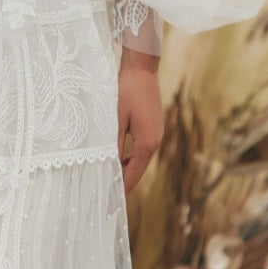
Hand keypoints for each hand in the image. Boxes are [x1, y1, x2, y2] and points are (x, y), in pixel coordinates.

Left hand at [117, 48, 163, 194]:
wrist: (142, 68)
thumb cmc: (126, 91)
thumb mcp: (116, 119)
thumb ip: (114, 144)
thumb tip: (110, 165)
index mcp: (147, 142)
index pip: (133, 173)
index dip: (122, 187)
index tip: (112, 200)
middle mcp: (155, 140)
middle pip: (139, 169)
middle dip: (126, 182)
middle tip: (110, 194)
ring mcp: (157, 133)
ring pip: (142, 159)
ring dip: (129, 169)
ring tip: (114, 180)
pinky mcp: (154, 126)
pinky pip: (143, 149)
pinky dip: (133, 158)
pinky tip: (122, 158)